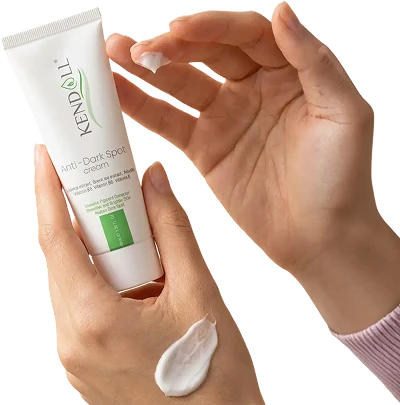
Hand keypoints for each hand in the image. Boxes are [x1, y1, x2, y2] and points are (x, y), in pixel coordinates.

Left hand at [35, 144, 263, 404]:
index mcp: (95, 321)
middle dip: (83, 216)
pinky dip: (102, 277)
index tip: (49, 155)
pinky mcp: (89, 361)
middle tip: (108, 184)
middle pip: (65, 257)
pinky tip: (135, 271)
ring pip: (74, 280)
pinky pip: (84, 304)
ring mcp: (78, 356)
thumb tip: (154, 181)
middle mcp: (74, 341)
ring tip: (131, 229)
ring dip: (97, 248)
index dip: (49, 190)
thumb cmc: (214, 376)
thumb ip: (172, 229)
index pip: (55, 239)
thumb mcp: (198, 292)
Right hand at [106, 4, 375, 277]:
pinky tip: (117, 92)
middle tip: (137, 47)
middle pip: (205, 54)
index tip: (178, 28)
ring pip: (180, 85)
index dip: (212, 27)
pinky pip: (170, 122)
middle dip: (171, 47)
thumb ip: (314, 62)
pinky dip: (142, 108)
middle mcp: (253, 89)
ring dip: (145, 69)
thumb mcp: (344, 114)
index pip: (245, 34)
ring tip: (112, 54)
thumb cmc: (341, 179)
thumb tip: (282, 11)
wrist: (319, 236)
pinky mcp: (206, 148)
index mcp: (289, 72)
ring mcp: (226, 119)